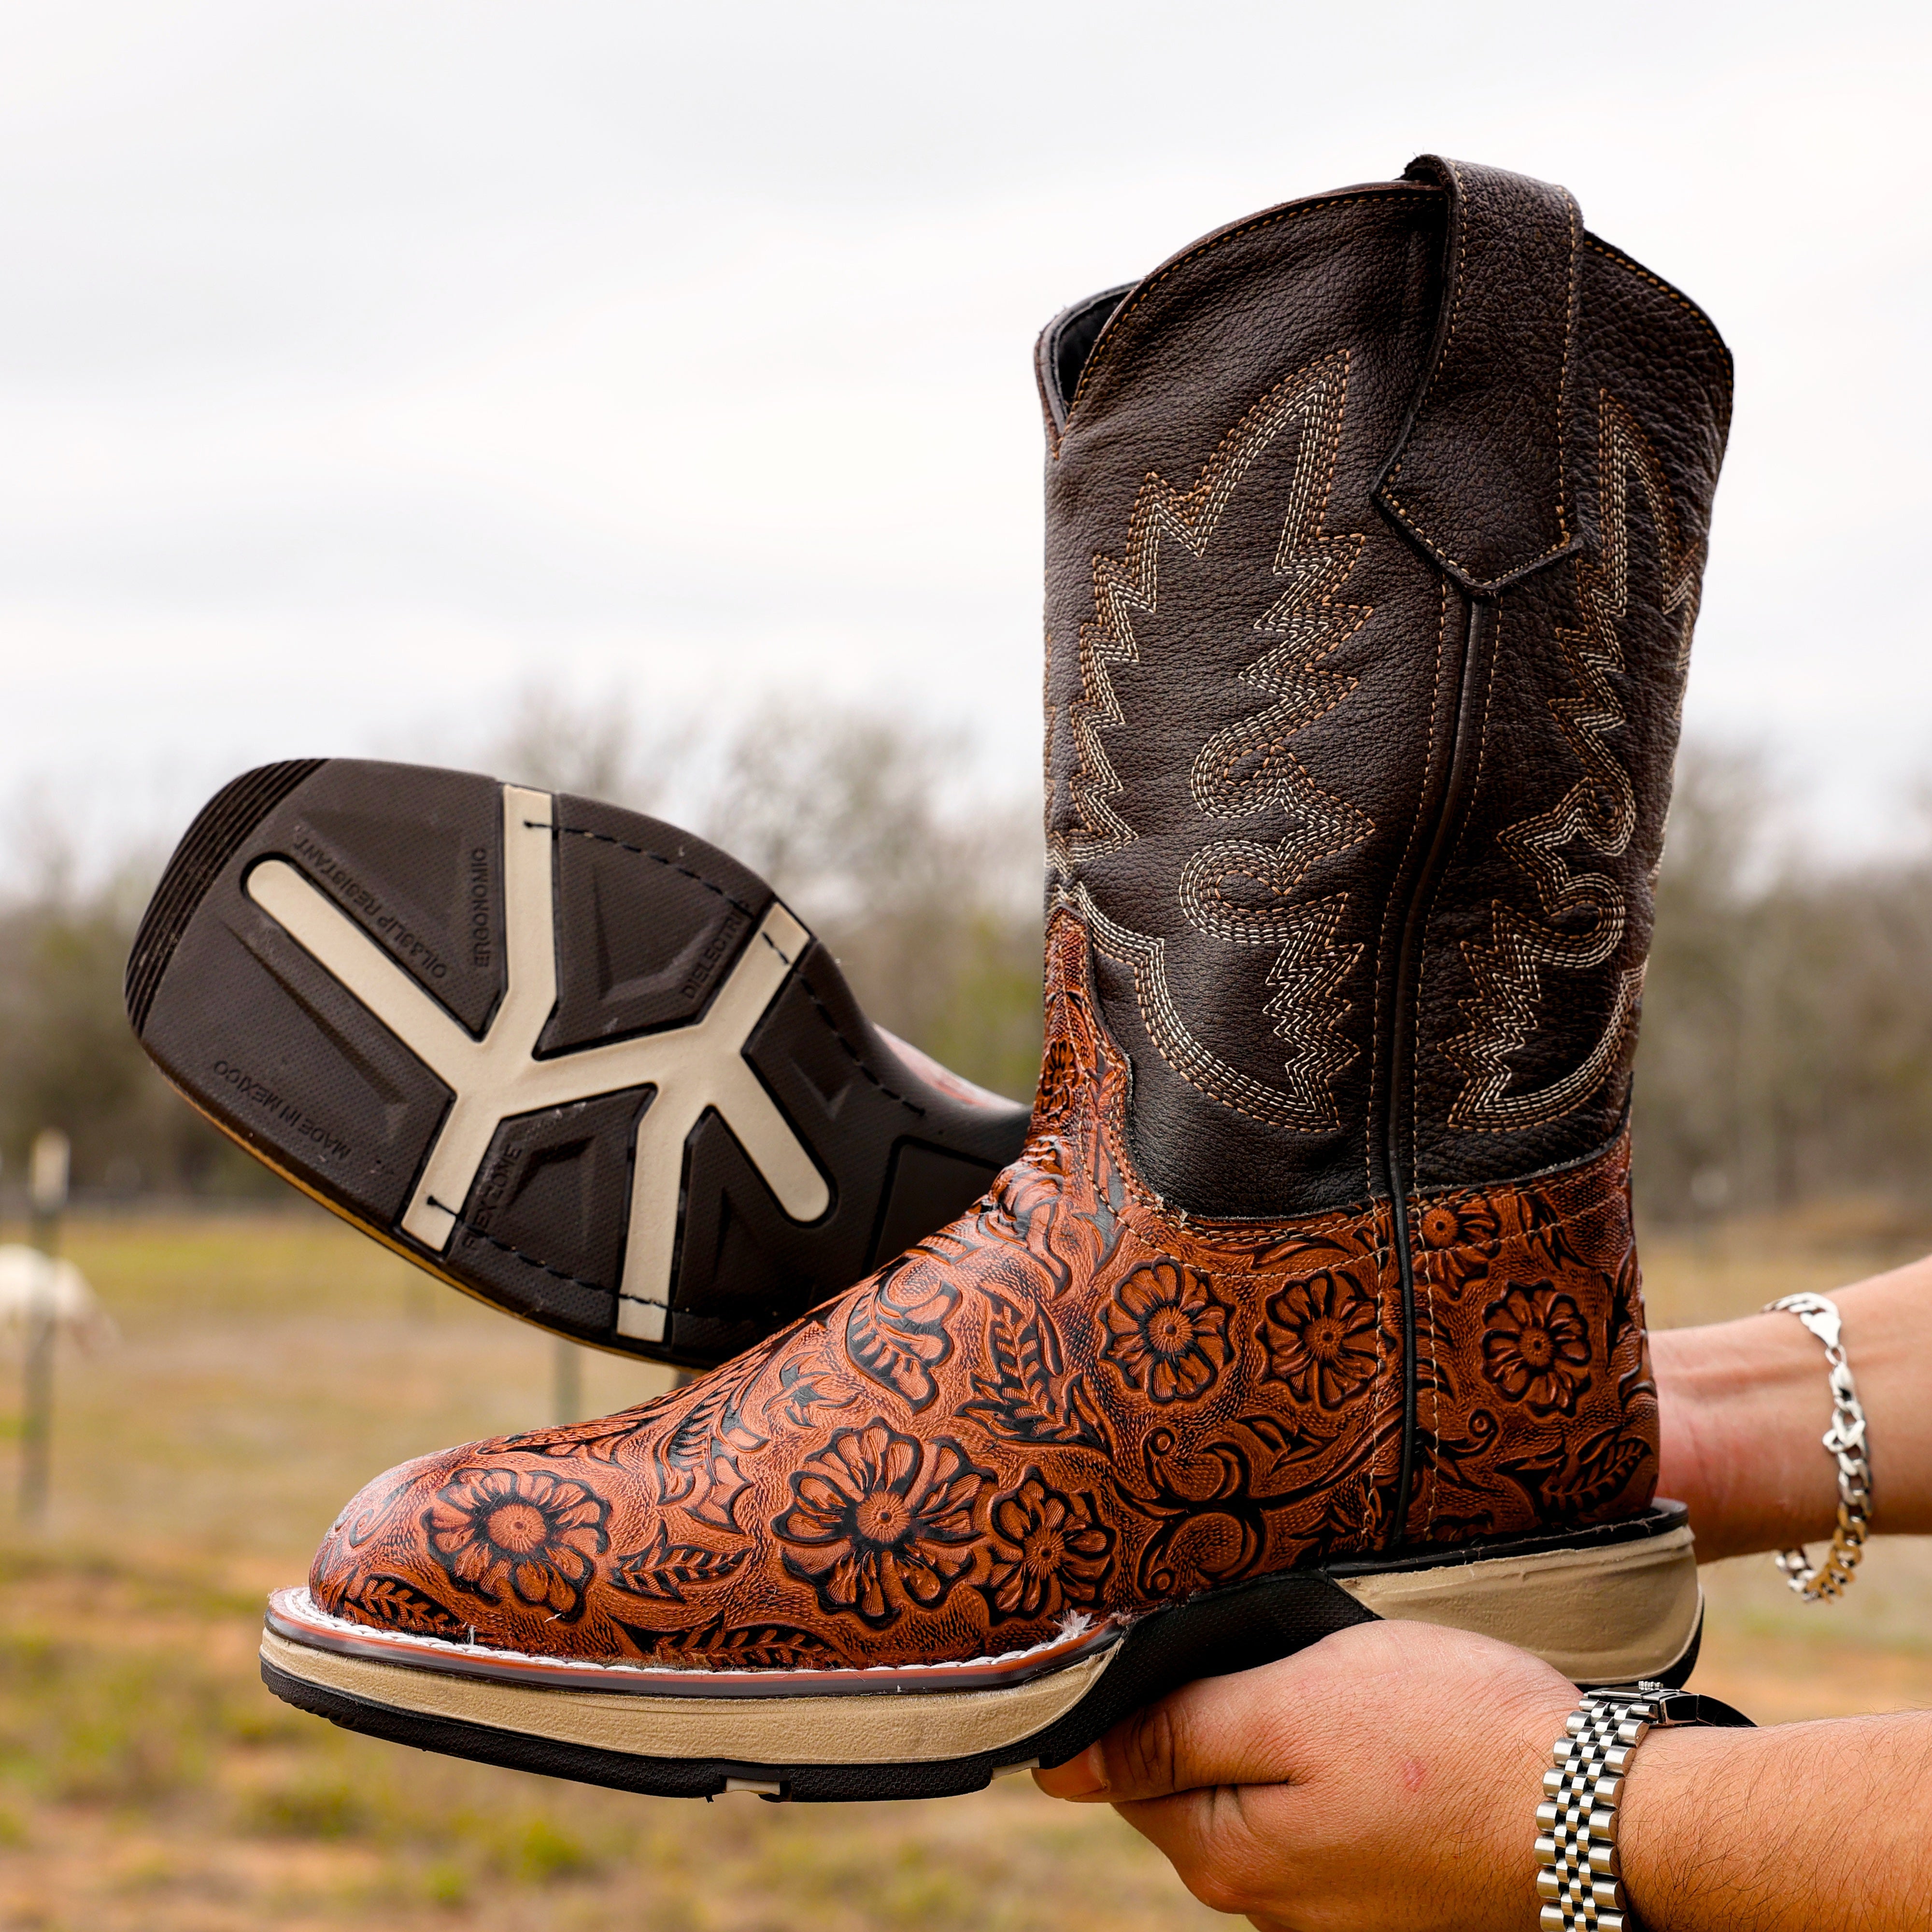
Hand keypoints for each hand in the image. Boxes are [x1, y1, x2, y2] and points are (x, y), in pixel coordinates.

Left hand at [1034, 1619, 1574, 1931]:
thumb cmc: (1447, 1737)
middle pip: (1188, 1785)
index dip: (1140, 1692)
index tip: (1187, 1640)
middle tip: (1270, 1648)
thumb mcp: (1292, 1703)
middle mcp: (1265, 1904)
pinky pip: (1320, 1816)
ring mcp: (1331, 1909)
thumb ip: (1174, 1732)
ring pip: (1258, 1796)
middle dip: (1211, 1711)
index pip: (1124, 1769)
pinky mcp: (1384, 1894)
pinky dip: (1328, 1765)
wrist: (1600, 1809)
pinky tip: (1371, 1728)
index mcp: (1225, 1856)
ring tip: (1328, 1681)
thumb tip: (1059, 1766)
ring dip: (1274, 1735)